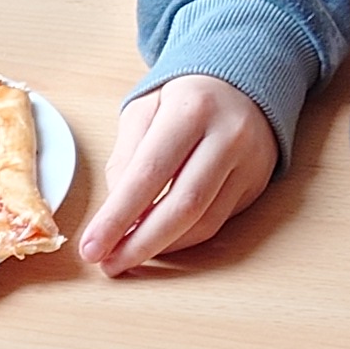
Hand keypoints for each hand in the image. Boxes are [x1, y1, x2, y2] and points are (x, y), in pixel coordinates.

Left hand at [82, 74, 277, 274]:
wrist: (244, 83)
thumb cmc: (184, 99)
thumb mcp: (145, 111)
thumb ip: (126, 158)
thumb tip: (116, 214)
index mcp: (192, 109)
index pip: (150, 174)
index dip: (118, 217)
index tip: (91, 247)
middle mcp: (228, 135)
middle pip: (183, 206)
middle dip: (140, 244)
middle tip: (109, 265)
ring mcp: (250, 161)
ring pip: (204, 222)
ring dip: (162, 248)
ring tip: (128, 255)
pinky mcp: (258, 181)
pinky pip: (218, 222)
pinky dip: (185, 239)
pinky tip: (160, 242)